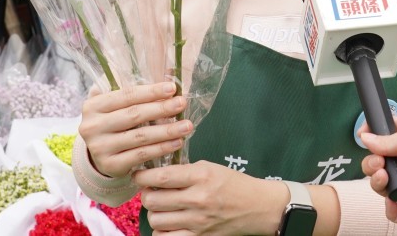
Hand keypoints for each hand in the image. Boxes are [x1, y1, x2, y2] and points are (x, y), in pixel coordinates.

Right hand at [78, 81, 192, 177]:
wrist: (98, 156)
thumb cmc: (112, 124)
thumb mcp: (114, 107)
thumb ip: (133, 94)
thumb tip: (168, 75)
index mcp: (93, 106)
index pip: (126, 95)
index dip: (150, 92)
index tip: (172, 88)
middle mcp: (92, 126)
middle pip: (134, 115)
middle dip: (161, 108)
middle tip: (182, 104)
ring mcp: (100, 148)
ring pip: (140, 137)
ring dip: (167, 130)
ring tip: (186, 126)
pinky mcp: (111, 165)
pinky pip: (141, 155)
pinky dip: (161, 148)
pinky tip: (177, 143)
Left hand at [135, 161, 288, 235]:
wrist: (257, 207)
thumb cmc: (234, 184)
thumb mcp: (211, 168)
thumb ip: (184, 170)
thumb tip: (156, 174)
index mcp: (201, 176)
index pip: (161, 176)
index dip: (143, 176)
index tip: (138, 175)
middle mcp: (198, 199)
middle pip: (153, 200)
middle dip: (146, 195)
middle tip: (150, 191)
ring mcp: (198, 221)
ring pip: (156, 220)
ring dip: (154, 213)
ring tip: (160, 207)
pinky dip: (162, 231)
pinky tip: (168, 222)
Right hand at [359, 117, 396, 224]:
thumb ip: (390, 140)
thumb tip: (366, 138)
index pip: (384, 139)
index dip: (372, 137)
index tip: (363, 135)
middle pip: (379, 165)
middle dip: (370, 164)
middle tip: (378, 162)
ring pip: (385, 187)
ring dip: (376, 183)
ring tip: (384, 176)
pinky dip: (393, 212)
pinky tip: (392, 203)